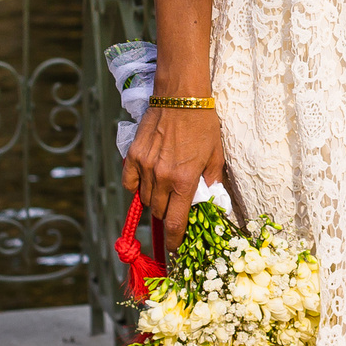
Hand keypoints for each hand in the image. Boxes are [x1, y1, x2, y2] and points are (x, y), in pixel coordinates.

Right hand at [122, 101, 225, 260]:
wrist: (181, 96)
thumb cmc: (203, 123)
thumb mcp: (216, 154)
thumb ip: (211, 180)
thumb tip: (208, 199)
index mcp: (185, 181)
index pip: (175, 223)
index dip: (175, 241)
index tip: (176, 249)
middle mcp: (163, 178)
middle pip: (160, 212)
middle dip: (169, 213)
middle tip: (176, 203)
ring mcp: (145, 167)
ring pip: (146, 199)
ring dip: (155, 199)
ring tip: (166, 184)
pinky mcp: (133, 156)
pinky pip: (129, 183)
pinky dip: (137, 186)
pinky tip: (147, 177)